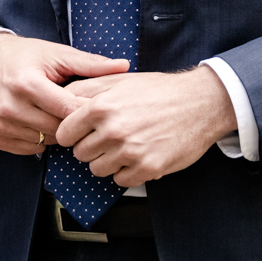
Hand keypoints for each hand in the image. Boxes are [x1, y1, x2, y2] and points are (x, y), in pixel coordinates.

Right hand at [0, 32, 128, 155]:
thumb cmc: (24, 57)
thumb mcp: (56, 54)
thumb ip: (90, 64)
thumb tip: (124, 66)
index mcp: (27, 83)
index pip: (69, 110)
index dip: (85, 110)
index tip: (94, 106)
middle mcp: (10, 106)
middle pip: (58, 129)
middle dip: (71, 122)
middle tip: (73, 109)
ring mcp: (1, 123)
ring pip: (45, 141)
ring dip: (55, 131)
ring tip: (53, 112)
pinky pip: (29, 148)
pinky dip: (38, 139)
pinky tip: (38, 121)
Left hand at [53, 67, 234, 186]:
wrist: (200, 103)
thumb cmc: (160, 90)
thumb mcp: (119, 80)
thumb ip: (86, 89)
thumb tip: (60, 98)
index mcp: (101, 106)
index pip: (64, 134)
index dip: (72, 133)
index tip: (81, 133)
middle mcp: (113, 130)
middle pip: (80, 153)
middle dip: (91, 146)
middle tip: (109, 137)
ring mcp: (130, 151)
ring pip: (98, 169)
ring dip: (108, 160)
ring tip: (125, 145)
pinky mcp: (147, 168)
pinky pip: (121, 180)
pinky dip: (127, 171)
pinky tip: (138, 155)